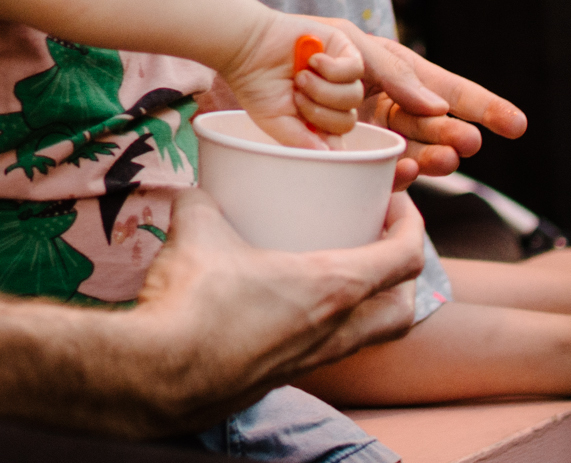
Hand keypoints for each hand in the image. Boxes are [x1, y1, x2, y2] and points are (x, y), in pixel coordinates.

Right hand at [116, 187, 424, 431]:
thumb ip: (203, 200)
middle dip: (403, 277)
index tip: (397, 203)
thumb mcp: (197, 229)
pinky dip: (325, 328)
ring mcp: (309, 361)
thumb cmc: (192, 303)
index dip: (412, 225)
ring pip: (366, 338)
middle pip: (402, 311)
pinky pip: (323, 351)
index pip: (405, 259)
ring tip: (340, 276)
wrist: (159, 375)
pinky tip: (288, 308)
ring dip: (368, 307)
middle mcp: (333, 331)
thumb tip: (199, 193)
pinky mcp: (279, 378)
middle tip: (380, 245)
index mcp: (331, 289)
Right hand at [220, 17, 365, 148]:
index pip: (338, 136)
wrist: (247, 48)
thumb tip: (329, 154)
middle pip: (349, 119)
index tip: (309, 131)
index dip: (328, 138)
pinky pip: (355, 69)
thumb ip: (302, 141)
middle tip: (296, 95)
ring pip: (354, 95)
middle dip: (319, 112)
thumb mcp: (275, 122)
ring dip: (323, 89)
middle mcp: (331, 95)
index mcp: (317, 115)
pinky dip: (333, 69)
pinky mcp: (342, 48)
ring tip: (300, 77)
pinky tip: (312, 61)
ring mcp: (339, 72)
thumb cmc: (256, 85)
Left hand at [325, 20, 528, 187]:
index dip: (486, 108)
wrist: (260, 58)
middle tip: (467, 141)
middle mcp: (393, 108)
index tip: (518, 125)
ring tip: (446, 157)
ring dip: (436, 158)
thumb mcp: (359, 46)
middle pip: (438, 127)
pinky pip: (383, 171)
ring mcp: (374, 134)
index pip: (452, 92)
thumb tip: (439, 107)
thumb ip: (399, 74)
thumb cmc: (310, 43)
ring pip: (418, 153)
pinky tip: (409, 166)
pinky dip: (399, 172)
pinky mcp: (350, 156)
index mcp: (402, 76)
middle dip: (457, 135)